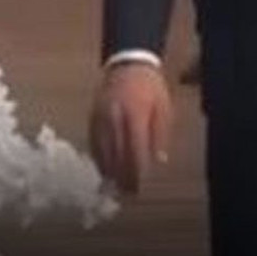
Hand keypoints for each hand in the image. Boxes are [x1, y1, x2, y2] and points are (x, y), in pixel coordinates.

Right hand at [90, 63, 172, 193]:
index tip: (138, 187)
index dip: (135, 171)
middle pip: (116, 154)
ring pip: (102, 151)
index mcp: (135, 115)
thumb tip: (158, 160)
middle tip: (127, 193)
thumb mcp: (164, 107)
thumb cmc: (150, 86)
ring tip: (115, 187)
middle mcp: (114, 119)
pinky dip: (99, 158)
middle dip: (122, 176)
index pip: (134, 151)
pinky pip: (94, 142)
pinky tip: (104, 169)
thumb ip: (160, 134)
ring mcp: (101, 118)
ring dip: (109, 171)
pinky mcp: (92, 117)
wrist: (128, 62)